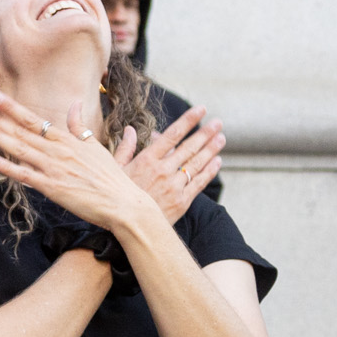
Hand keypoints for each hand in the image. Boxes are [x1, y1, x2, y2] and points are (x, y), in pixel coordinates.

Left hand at [0, 92, 166, 236]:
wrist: (123, 202)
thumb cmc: (111, 177)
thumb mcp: (96, 146)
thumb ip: (81, 126)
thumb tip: (75, 104)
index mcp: (68, 140)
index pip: (35, 120)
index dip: (13, 108)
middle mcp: (59, 151)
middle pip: (23, 132)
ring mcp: (54, 169)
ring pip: (20, 149)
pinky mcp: (53, 188)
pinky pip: (25, 176)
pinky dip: (8, 167)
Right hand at [121, 106, 225, 221]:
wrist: (126, 226)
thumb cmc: (116, 197)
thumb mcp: (114, 170)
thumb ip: (124, 148)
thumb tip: (129, 129)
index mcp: (147, 160)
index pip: (172, 134)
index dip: (189, 120)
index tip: (201, 110)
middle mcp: (163, 170)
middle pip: (189, 147)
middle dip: (205, 133)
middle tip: (218, 123)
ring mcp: (174, 186)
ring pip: (197, 164)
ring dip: (211, 149)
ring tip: (221, 138)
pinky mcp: (181, 202)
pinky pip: (199, 183)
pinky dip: (209, 171)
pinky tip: (217, 161)